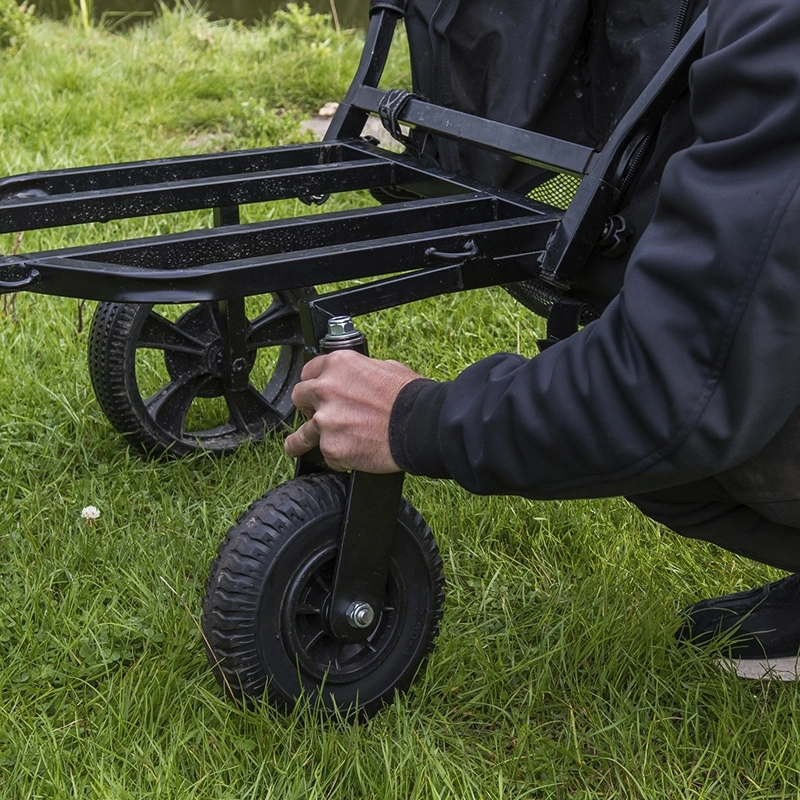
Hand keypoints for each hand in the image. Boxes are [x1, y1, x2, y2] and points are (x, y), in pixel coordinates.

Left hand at [284, 350, 421, 471]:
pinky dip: (338, 457)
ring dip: (299, 440)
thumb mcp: (386, 368)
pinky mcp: (331, 447)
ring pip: (301, 434)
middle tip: (315, 415)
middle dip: (307, 406)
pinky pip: (327, 455)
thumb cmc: (410, 397)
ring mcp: (325, 420)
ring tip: (295, 446)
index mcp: (338, 365)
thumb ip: (360, 373)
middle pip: (299, 397)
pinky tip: (351, 456)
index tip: (315, 393)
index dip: (314, 383)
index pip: (309, 371)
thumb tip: (358, 379)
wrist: (420, 425)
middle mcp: (325, 389)